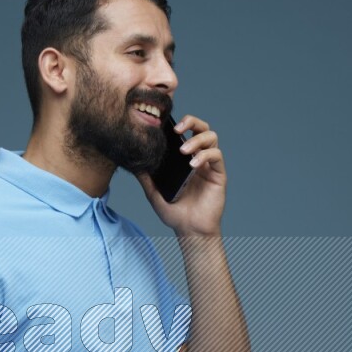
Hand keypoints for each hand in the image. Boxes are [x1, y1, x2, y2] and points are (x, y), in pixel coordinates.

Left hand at [135, 113, 226, 236]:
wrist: (189, 230)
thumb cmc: (175, 213)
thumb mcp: (154, 194)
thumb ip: (145, 178)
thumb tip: (133, 162)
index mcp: (185, 159)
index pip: (186, 132)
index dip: (179, 123)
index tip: (165, 125)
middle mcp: (199, 158)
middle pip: (201, 128)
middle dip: (191, 122)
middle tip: (178, 129)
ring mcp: (209, 165)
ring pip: (211, 137)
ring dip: (197, 139)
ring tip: (184, 150)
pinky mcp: (218, 174)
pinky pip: (216, 155)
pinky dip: (204, 155)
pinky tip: (193, 164)